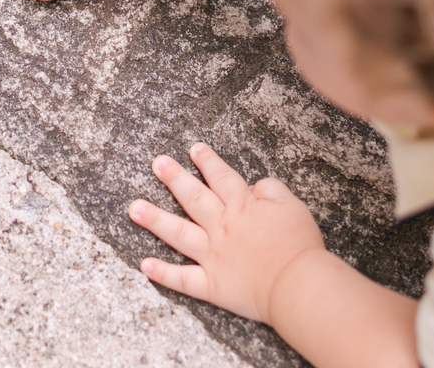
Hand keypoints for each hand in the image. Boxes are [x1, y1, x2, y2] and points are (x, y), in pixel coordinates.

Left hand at [128, 143, 325, 322]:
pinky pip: (183, 279)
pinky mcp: (212, 285)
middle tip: (156, 163)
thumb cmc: (299, 246)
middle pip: (193, 197)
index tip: (194, 149)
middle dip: (173, 178)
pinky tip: (144, 265)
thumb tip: (255, 187)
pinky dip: (163, 273)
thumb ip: (272, 191)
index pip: (221, 177)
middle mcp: (222, 227)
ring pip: (178, 234)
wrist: (298, 285)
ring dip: (155, 220)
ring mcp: (213, 256)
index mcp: (243, 207)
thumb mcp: (293, 207)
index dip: (208, 161)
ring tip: (134, 208)